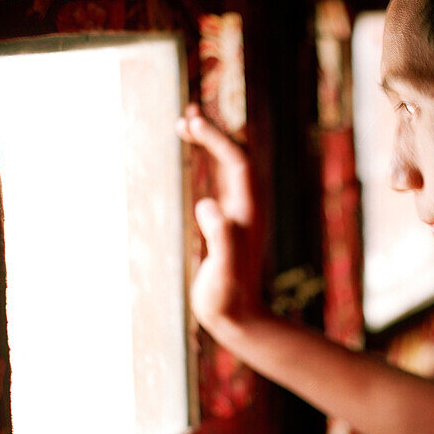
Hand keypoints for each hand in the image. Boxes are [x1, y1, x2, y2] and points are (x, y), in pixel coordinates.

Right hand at [175, 105, 262, 335]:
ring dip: (211, 143)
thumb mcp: (223, 268)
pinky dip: (208, 162)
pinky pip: (222, 182)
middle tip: (186, 113)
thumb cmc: (228, 297)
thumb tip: (208, 205)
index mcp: (247, 211)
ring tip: (185, 124)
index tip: (190, 121)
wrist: (240, 319)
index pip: (237, 161)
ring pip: (230, 167)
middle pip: (236, 156)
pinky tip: (193, 162)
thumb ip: (220, 237)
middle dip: (213, 132)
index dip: (216, 138)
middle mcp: (247, 207)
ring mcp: (239, 215)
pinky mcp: (229, 224)